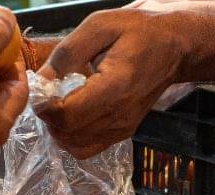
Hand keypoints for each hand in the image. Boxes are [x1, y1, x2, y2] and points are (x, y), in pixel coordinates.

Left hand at [36, 9, 189, 158]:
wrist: (174, 47)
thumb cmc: (138, 31)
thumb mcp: (99, 26)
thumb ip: (66, 54)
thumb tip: (41, 81)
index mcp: (115, 87)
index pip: (67, 115)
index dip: (45, 106)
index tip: (42, 88)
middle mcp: (120, 116)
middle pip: (67, 133)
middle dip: (49, 116)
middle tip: (50, 93)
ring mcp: (122, 129)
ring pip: (73, 145)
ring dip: (58, 127)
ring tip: (62, 102)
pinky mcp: (122, 134)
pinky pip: (86, 148)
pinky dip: (71, 136)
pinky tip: (73, 113)